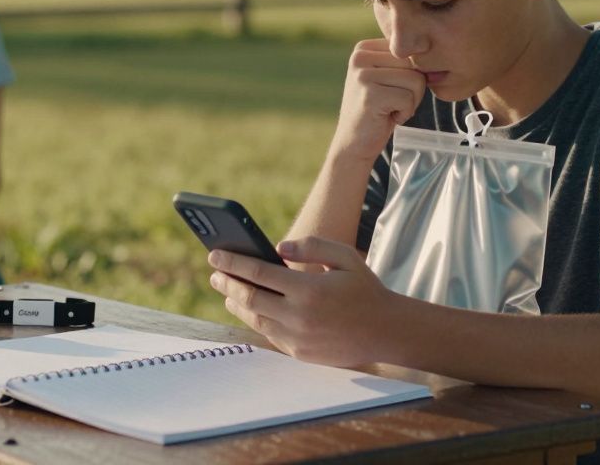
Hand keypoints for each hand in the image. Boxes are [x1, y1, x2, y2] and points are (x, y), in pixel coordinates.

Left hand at [208, 236, 397, 367]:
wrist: (385, 331)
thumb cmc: (363, 288)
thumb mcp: (344, 257)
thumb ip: (312, 245)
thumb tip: (278, 247)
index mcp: (309, 289)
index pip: (258, 273)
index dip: (233, 263)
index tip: (214, 255)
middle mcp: (299, 316)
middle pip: (250, 298)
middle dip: (227, 283)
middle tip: (215, 273)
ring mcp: (298, 338)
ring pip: (255, 319)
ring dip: (236, 303)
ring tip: (227, 290)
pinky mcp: (299, 353)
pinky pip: (269, 334)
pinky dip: (254, 319)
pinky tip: (248, 308)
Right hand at [329, 39, 425, 162]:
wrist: (354, 144)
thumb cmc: (377, 111)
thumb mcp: (387, 78)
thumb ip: (405, 63)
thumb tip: (439, 64)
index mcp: (364, 48)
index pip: (410, 52)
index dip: (411, 75)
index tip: (390, 90)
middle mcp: (360, 56)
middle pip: (414, 64)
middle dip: (412, 89)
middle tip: (391, 103)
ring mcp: (363, 74)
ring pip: (416, 80)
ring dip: (410, 101)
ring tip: (389, 109)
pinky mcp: (370, 94)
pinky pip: (409, 98)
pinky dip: (405, 113)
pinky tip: (387, 117)